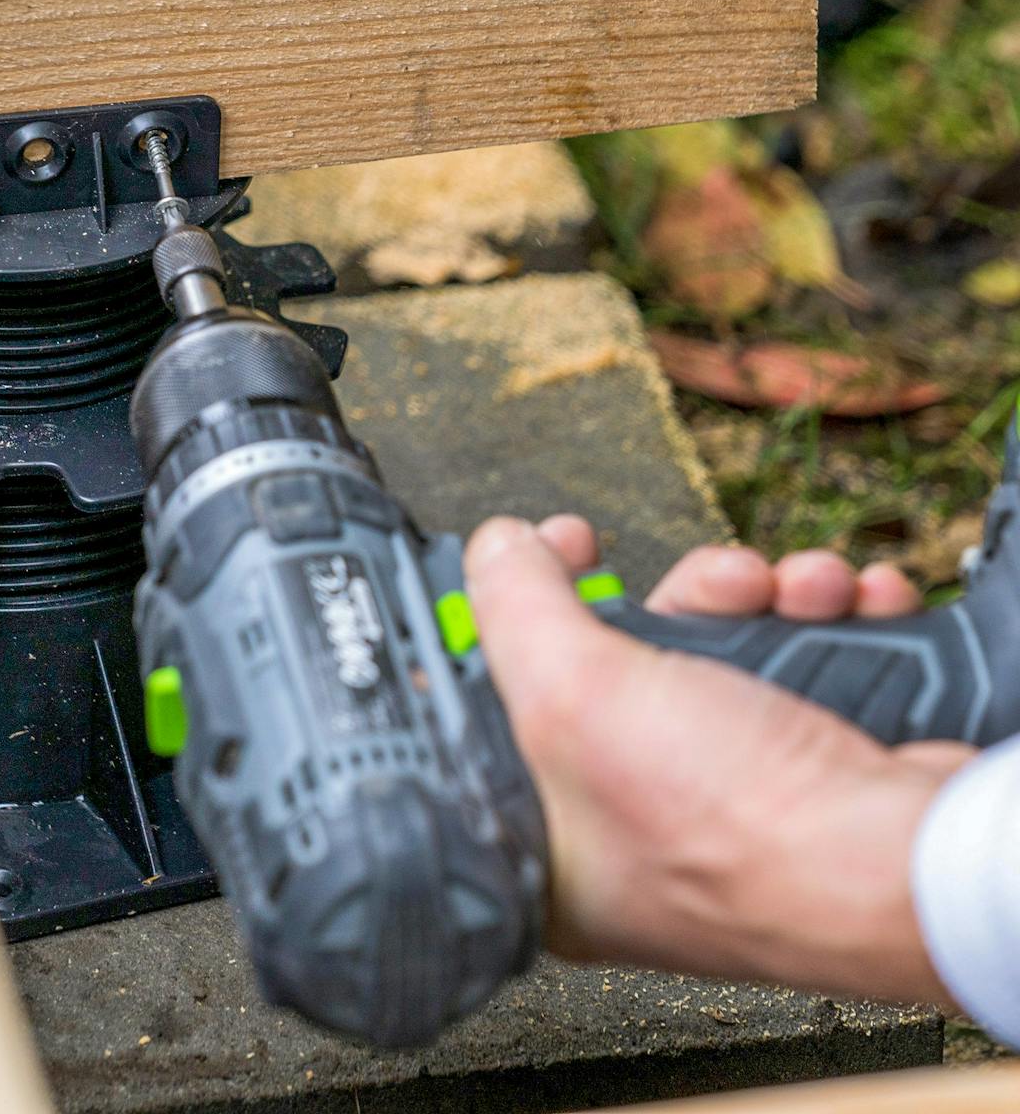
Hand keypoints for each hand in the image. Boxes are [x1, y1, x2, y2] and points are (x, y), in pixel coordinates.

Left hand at [464, 515, 975, 1002]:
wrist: (914, 861)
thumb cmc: (741, 830)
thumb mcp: (574, 691)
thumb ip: (515, 605)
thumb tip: (497, 549)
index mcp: (556, 840)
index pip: (506, 703)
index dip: (524, 617)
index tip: (549, 557)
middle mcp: (637, 824)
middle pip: (622, 660)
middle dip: (682, 596)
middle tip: (714, 581)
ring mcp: (730, 798)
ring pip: (716, 650)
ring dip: (764, 594)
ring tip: (799, 591)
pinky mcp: (808, 773)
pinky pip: (799, 664)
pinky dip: (826, 618)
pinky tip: (847, 605)